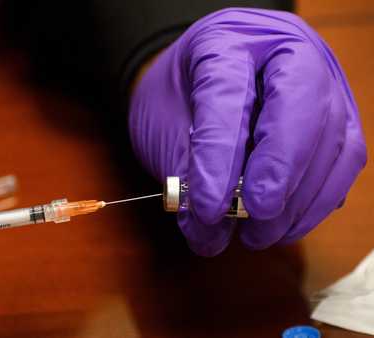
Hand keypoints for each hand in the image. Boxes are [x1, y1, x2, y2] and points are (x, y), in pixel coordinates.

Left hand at [129, 8, 365, 255]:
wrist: (201, 75)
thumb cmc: (179, 94)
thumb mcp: (162, 122)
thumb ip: (182, 172)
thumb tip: (207, 233)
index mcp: (226, 40)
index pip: (228, 94)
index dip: (219, 155)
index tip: (207, 206)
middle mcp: (286, 51)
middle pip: (301, 110)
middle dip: (279, 175)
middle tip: (252, 219)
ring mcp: (321, 82)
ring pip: (333, 141)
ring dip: (300, 200)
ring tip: (260, 234)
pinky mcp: (339, 116)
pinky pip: (344, 161)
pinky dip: (317, 201)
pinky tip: (285, 225)